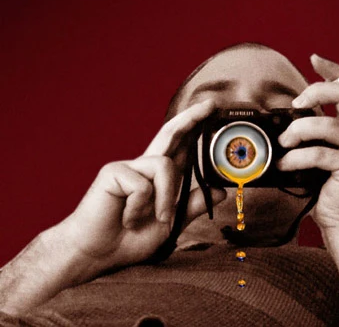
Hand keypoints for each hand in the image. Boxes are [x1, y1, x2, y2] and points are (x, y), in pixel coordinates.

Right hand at [59, 100, 225, 271]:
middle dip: (192, 118)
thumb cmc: (128, 240)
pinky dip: (140, 207)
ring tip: (156, 220)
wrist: (96, 255)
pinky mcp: (113, 173)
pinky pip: (143, 185)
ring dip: (166, 199)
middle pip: (171, 134)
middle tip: (211, 105)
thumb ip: (192, 206)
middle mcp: (144, 167)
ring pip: (165, 166)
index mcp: (158, 177)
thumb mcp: (170, 224)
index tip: (212, 111)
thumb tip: (221, 191)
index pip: (181, 146)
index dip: (195, 128)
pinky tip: (127, 219)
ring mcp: (128, 167)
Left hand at [277, 54, 338, 228]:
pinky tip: (286, 165)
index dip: (332, 70)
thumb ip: (313, 138)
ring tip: (285, 145)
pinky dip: (296, 158)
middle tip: (296, 106)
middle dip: (316, 91)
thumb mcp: (323, 156)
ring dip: (298, 132)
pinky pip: (318, 154)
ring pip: (326, 124)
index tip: (314, 58)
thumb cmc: (332, 189)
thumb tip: (283, 126)